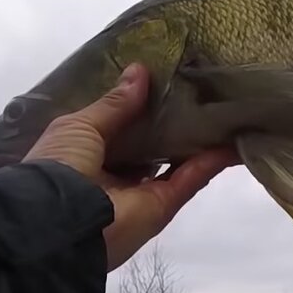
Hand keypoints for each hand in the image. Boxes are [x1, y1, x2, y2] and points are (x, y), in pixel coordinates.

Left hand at [23, 64, 237, 270]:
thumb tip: (141, 72)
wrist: (62, 221)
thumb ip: (114, 103)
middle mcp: (117, 171)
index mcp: (89, 151)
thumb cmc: (60, 165)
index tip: (165, 78)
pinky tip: (232, 139)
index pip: (122, 125)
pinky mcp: (164, 204)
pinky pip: (191, 178)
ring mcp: (143, 189)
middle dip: (173, 120)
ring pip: (176, 160)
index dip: (141, 104)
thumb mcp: (80, 126)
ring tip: (224, 110)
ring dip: (198, 139)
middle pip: (152, 143)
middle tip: (201, 89)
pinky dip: (212, 161)